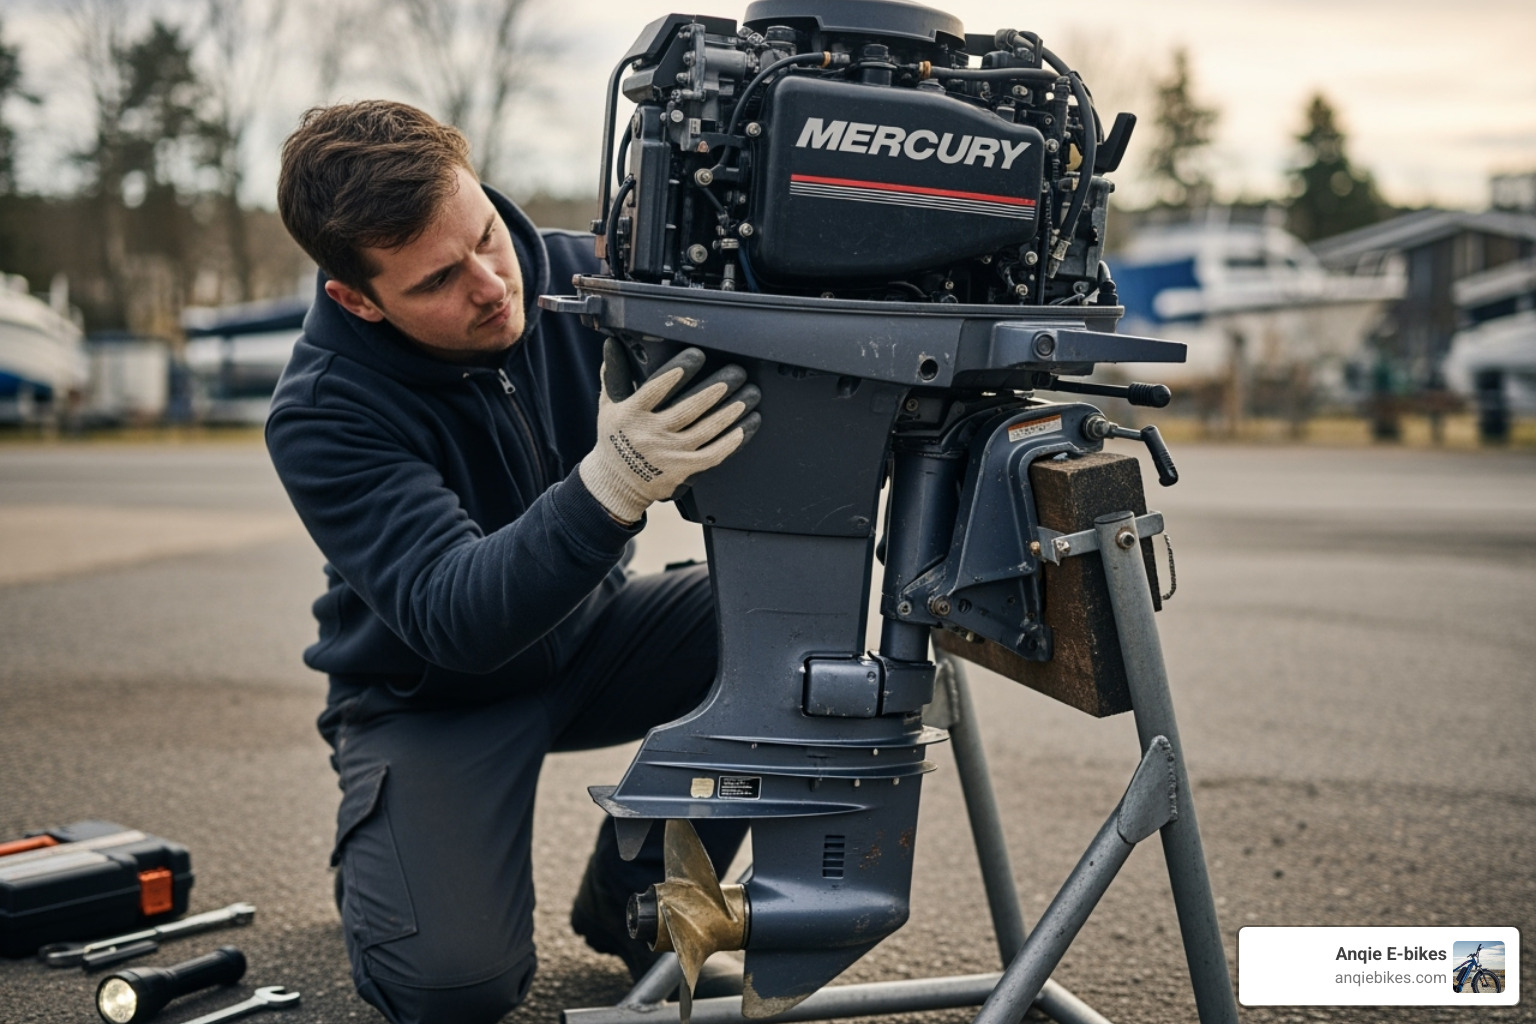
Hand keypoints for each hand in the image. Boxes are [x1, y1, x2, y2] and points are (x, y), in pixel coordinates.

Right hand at [579, 340, 760, 523]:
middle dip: (716, 390)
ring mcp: (668, 454)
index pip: (655, 390)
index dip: (677, 373)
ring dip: (730, 412)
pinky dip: (731, 442)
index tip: (697, 356)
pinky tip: (745, 427)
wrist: (616, 484)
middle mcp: (649, 435)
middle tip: (737, 373)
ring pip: (705, 431)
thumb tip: (612, 344)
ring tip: (749, 395)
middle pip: (687, 409)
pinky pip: (712, 455)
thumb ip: (613, 376)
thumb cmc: (614, 439)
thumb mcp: (608, 406)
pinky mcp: (682, 470)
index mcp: (630, 414)